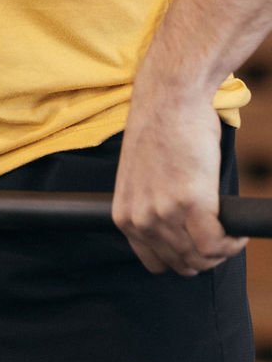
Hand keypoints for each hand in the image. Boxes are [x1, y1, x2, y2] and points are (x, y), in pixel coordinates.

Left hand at [112, 91, 245, 274]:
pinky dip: (233, 242)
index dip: (181, 256)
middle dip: (205, 255)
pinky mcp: (192, 203)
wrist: (170, 97)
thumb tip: (174, 233)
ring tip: (229, 230)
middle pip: (183, 264)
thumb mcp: (141, 176)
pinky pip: (218, 244)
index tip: (197, 243)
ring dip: (222, 248)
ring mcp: (165, 213)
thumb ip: (149, 206)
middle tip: (220, 235)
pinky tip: (238, 230)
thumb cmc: (160, 128)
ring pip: (202, 258)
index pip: (155, 263)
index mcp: (124, 215)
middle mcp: (141, 219)